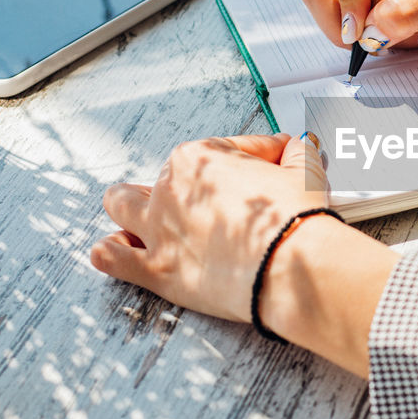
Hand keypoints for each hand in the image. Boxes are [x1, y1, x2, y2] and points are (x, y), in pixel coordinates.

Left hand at [91, 133, 398, 375]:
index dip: (256, 157)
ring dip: (131, 207)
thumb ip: (296, 154)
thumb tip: (298, 148)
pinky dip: (113, 253)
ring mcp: (158, 229)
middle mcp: (170, 189)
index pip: (227, 148)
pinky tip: (120, 249)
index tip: (269, 167)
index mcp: (200, 158)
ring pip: (122, 206)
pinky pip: (113, 258)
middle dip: (191, 183)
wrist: (291, 265)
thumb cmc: (294, 220)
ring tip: (149, 215)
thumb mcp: (305, 172)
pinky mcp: (156, 270)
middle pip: (170, 176)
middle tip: (218, 197)